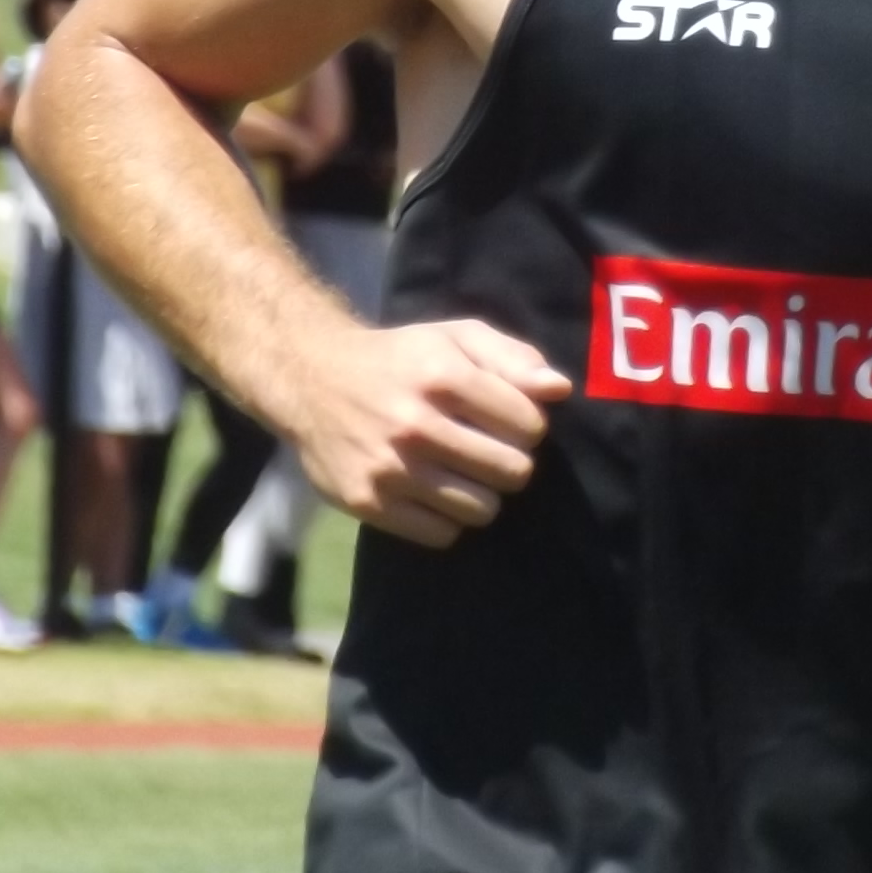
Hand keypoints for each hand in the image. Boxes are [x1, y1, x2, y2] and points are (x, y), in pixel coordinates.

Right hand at [286, 318, 574, 549]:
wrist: (312, 380)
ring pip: (481, 509)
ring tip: (463, 474)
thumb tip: (560, 390)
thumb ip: (512, 358)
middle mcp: (414, 423)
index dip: (528, 425)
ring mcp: (389, 467)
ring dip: (482, 494)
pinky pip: (442, 534)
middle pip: (512, 471)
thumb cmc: (400, 359)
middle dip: (511, 463)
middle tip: (489, 452)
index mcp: (442, 375)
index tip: (508, 423)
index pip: (529, 425)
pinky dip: (448, 520)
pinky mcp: (368, 502)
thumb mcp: (454, 338)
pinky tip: (435, 494)